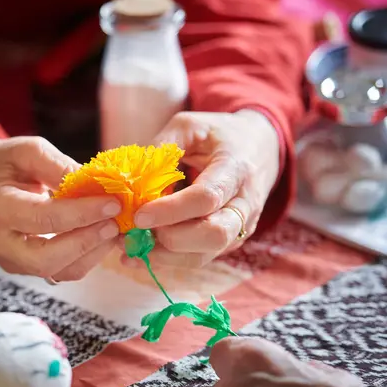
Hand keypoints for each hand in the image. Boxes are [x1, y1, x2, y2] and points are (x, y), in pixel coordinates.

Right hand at [0, 136, 121, 280]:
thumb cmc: (10, 164)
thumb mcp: (29, 151)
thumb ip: (58, 166)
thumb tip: (94, 183)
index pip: (43, 218)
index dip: (81, 213)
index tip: (112, 203)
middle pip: (45, 258)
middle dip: (85, 242)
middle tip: (114, 223)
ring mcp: (11, 260)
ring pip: (57, 271)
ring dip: (91, 253)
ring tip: (113, 229)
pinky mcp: (26, 269)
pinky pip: (62, 273)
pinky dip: (87, 258)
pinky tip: (102, 238)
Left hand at [120, 110, 279, 270]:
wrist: (259, 148)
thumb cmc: (219, 134)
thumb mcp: (190, 125)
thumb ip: (163, 148)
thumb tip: (131, 177)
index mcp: (236, 169)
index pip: (207, 198)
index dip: (171, 210)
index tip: (139, 214)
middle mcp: (244, 204)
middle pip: (213, 235)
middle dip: (169, 239)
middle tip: (134, 231)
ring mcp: (240, 227)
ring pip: (204, 255)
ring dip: (163, 256)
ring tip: (128, 246)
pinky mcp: (229, 241)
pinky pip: (198, 258)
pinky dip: (167, 260)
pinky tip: (138, 253)